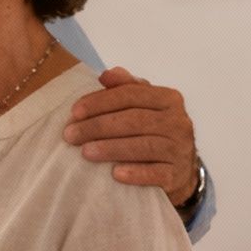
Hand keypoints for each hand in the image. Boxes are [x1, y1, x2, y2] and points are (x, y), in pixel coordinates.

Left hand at [63, 67, 199, 203]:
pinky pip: (155, 173)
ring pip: (143, 146)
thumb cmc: (155, 133)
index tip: (75, 112)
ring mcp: (180, 149)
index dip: (100, 102)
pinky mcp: (177, 174)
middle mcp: (179, 121)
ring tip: (85, 152)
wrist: (180, 170)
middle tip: (71, 135)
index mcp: (168, 99)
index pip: (130, 95)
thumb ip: (127, 88)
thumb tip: (106, 75)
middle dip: (98, 126)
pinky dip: (135, 173)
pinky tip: (115, 174)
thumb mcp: (145, 106)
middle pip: (134, 120)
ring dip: (111, 149)